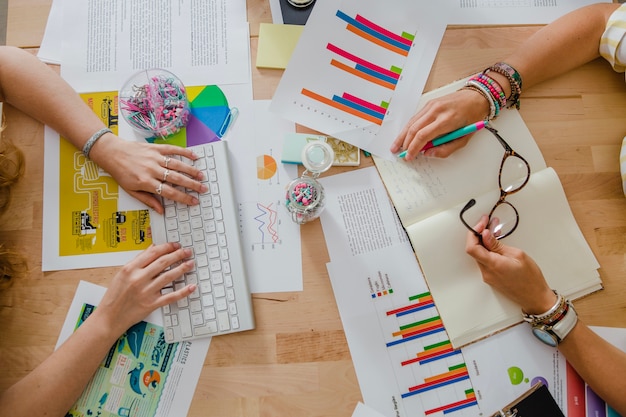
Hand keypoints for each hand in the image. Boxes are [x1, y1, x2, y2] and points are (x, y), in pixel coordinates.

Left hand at [90, 135, 207, 213]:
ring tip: (201, 176)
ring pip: (177, 165)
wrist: (111, 153)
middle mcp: (152, 170)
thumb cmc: (120, 172)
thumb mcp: (131, 191)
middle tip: (203, 189)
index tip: (194, 201)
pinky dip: (184, 152)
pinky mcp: (155, 148)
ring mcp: (154, 158)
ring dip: (191, 170)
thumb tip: (161, 210)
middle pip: (177, 178)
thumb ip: (147, 200)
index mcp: (146, 182)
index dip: (184, 198)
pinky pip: (172, 150)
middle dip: (192, 185)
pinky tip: (194, 156)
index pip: (169, 192)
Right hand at [93, 242, 195, 334]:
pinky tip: (191, 286)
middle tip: (187, 252)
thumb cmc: (115, 295)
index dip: (167, 247)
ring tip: (190, 263)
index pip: (152, 253)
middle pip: (163, 263)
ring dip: (182, 269)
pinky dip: (183, 291)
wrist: (109, 317)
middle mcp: (138, 279)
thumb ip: (137, 261)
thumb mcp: (121, 274)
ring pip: (168, 277)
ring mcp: (146, 292)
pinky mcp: (151, 304)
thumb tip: (152, 248)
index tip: (176, 245)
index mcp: (130, 269)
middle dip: (178, 255)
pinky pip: (171, 296)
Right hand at [390, 88, 488, 159]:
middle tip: (401, 153)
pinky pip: (415, 117)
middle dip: (405, 143)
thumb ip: (446, 149)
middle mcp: (437, 110)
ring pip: (412, 122)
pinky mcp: (429, 103)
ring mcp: (431, 105)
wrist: (477, 97)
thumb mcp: (464, 138)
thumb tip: (428, 153)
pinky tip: (404, 135)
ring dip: (403, 135)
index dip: (414, 148)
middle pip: (414, 128)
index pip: (423, 135)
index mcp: (447, 120)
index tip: (410, 156)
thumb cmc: (473, 117)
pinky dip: (408, 127)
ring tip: (396, 145)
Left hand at [465, 215, 556, 314]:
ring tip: (495, 230)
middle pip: (474, 249)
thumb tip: (485, 235)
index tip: (482, 224)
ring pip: (480, 254)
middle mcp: (486, 272)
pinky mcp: (491, 278)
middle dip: (480, 234)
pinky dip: (488, 250)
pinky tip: (496, 243)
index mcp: (493, 265)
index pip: (471, 248)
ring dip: (484, 241)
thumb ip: (497, 245)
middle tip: (489, 223)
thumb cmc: (530, 278)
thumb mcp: (517, 255)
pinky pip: (485, 260)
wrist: (535, 297)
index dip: (473, 233)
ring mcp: (487, 276)